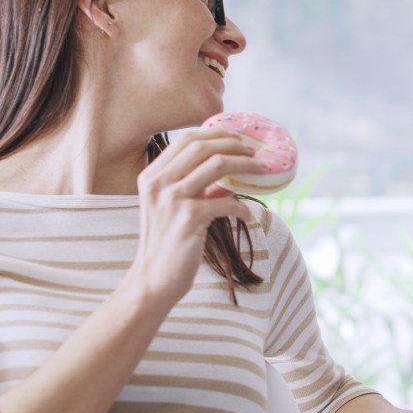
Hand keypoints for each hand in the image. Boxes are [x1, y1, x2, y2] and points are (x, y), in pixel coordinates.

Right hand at [127, 127, 265, 304]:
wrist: (154, 279)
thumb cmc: (168, 244)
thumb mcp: (174, 208)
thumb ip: (196, 187)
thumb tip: (231, 174)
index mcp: (151, 176)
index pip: (187, 139)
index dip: (216, 133)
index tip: (238, 138)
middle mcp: (158, 183)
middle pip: (203, 146)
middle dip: (235, 145)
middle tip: (255, 153)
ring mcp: (172, 199)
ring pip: (217, 165)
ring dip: (245, 165)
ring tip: (261, 171)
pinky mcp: (189, 219)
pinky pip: (226, 202)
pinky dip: (242, 208)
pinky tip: (248, 216)